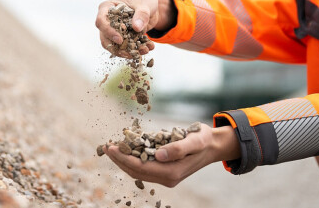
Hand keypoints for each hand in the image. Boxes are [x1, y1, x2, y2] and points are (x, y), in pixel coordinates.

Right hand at [95, 0, 174, 56]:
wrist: (152, 4)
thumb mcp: (145, 4)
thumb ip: (141, 15)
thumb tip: (136, 28)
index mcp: (107, 8)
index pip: (101, 21)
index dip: (108, 32)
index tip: (120, 40)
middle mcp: (108, 21)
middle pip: (105, 38)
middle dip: (117, 48)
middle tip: (131, 53)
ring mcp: (115, 30)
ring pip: (115, 46)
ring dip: (128, 52)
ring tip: (144, 50)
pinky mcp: (124, 38)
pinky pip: (127, 47)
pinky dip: (137, 50)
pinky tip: (148, 48)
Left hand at [103, 124, 239, 187]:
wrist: (213, 146)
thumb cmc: (204, 140)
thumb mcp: (195, 140)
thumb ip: (178, 148)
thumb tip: (159, 155)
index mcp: (172, 172)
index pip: (141, 167)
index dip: (124, 158)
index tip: (112, 147)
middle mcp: (167, 178)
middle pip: (136, 172)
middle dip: (119, 160)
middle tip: (105, 146)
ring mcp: (166, 176)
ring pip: (138, 172)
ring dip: (123, 161)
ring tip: (111, 148)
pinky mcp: (165, 171)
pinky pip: (144, 168)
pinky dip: (132, 160)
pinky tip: (125, 150)